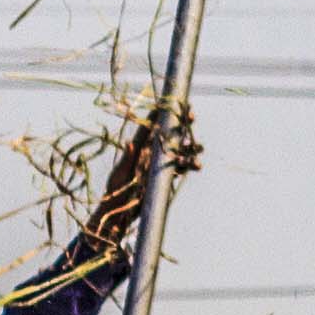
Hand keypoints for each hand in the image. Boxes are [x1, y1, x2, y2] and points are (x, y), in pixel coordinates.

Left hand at [78, 110, 196, 255]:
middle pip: (168, 134)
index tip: (170, 102)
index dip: (159, 114)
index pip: (149, 127)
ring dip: (190, 147)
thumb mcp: (119, 175)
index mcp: (138, 148)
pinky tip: (197, 166)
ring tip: (200, 147)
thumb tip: (129, 143)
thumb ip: (126, 160)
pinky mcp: (166, 176)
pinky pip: (180, 167)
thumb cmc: (114, 191)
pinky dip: (189, 165)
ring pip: (178, 151)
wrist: (120, 212)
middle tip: (192, 117)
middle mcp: (150, 153)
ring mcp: (159, 164)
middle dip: (181, 125)